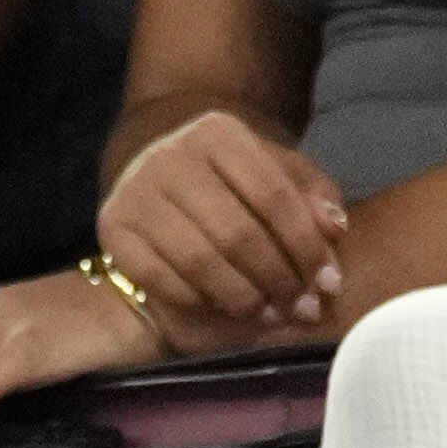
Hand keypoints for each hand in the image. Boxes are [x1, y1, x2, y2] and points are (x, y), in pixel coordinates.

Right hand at [92, 104, 351, 337]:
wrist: (157, 159)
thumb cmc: (233, 176)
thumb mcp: (278, 170)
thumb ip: (313, 196)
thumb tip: (334, 230)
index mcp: (218, 133)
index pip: (274, 196)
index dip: (307, 246)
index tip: (330, 283)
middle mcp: (171, 157)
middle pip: (237, 233)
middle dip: (279, 280)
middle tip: (303, 309)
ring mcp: (136, 192)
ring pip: (200, 260)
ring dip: (243, 297)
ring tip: (270, 313)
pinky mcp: (112, 227)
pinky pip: (160, 278)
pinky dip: (199, 301)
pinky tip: (225, 309)